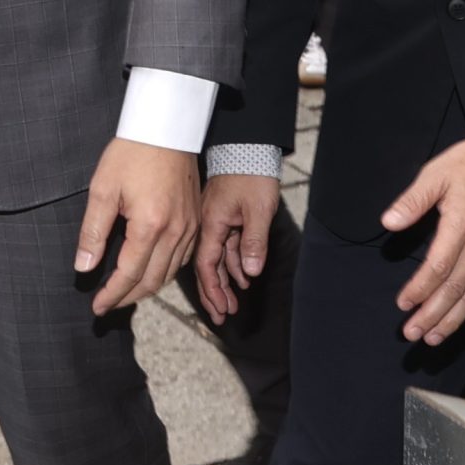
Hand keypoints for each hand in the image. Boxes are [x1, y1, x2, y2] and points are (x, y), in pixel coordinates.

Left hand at [74, 139, 198, 316]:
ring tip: (124, 294)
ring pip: (169, 273)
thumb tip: (83, 267)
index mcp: (151, 225)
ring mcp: (190, 227)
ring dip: (146, 288)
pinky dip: (164, 272)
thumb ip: (93, 232)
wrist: (166, 128)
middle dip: (128, 298)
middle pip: (152, 281)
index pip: (129, 274)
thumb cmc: (132, 153)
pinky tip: (149, 272)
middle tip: (107, 305)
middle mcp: (176, 232)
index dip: (111, 295)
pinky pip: (182, 259)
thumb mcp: (103, 189)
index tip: (96, 307)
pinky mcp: (196, 221)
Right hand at [193, 173, 279, 324]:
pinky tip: (241, 276)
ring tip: (232, 303)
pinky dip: (231, 264)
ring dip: (224, 281)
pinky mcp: (222, 217)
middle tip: (222, 316)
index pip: (207, 265)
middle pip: (208, 267)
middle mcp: (208, 225)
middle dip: (214, 293)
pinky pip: (224, 247)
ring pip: (216, 258)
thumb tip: (250, 273)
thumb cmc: (252, 175)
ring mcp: (215, 222)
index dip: (212, 290)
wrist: (247, 148)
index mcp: (212, 224)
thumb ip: (253, 241)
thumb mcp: (258, 209)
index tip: (219, 310)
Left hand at [381, 138, 464, 346]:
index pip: (438, 268)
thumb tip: (388, 222)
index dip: (419, 290)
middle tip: (412, 334)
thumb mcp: (436, 173)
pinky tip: (462, 317)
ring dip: (453, 319)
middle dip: (433, 316)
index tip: (402, 305)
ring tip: (434, 337)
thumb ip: (413, 201)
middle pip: (455, 290)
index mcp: (461, 226)